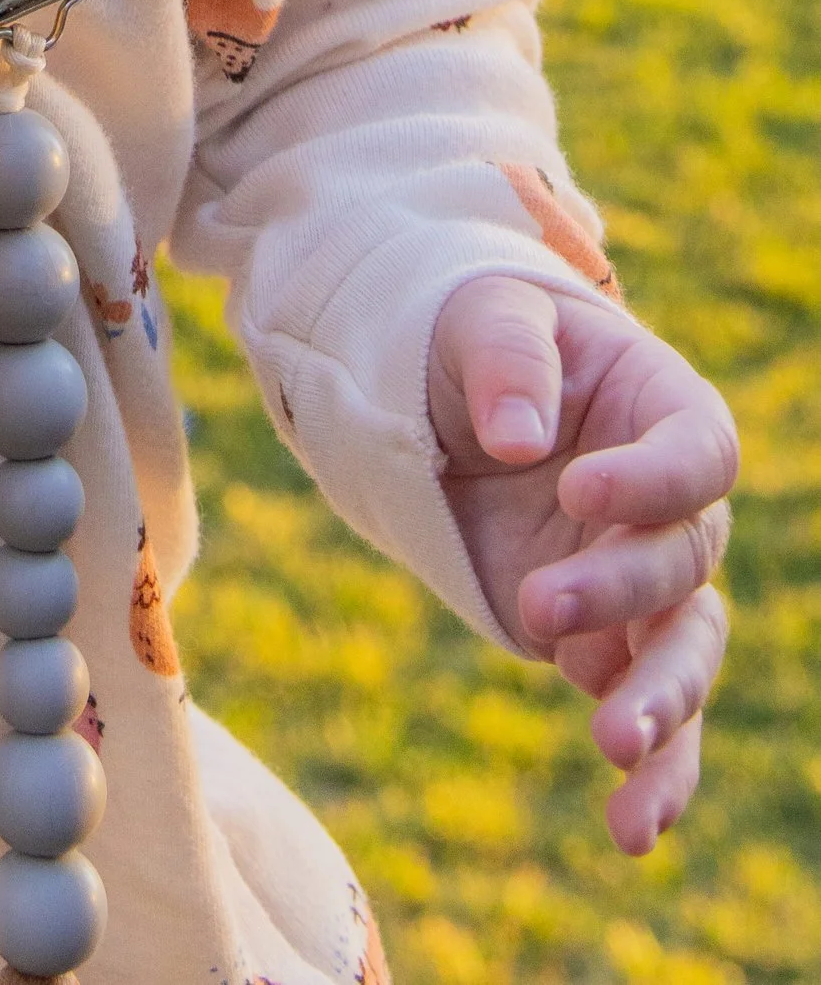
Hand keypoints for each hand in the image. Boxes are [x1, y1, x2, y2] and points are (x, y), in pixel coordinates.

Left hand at [429, 276, 736, 852]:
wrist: (446, 395)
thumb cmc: (480, 332)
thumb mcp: (483, 314)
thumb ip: (506, 363)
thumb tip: (518, 442)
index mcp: (667, 409)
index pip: (697, 454)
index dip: (651, 480)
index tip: (576, 489)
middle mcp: (675, 508)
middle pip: (682, 560)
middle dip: (618, 589)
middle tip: (537, 606)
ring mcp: (646, 583)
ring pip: (685, 652)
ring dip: (660, 702)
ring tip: (617, 749)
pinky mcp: (605, 643)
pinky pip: (650, 716)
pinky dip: (653, 774)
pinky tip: (632, 830)